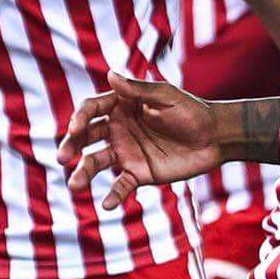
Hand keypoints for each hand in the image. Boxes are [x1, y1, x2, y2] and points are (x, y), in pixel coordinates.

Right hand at [62, 76, 227, 206]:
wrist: (216, 138)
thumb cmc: (192, 111)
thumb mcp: (167, 97)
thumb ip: (139, 90)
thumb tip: (110, 74)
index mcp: (122, 107)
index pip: (91, 110)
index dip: (80, 118)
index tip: (76, 128)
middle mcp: (118, 129)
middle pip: (86, 137)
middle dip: (71, 146)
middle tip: (62, 157)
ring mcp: (126, 152)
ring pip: (96, 163)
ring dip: (83, 174)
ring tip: (74, 186)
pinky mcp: (139, 173)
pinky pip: (120, 185)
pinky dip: (113, 195)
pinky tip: (107, 204)